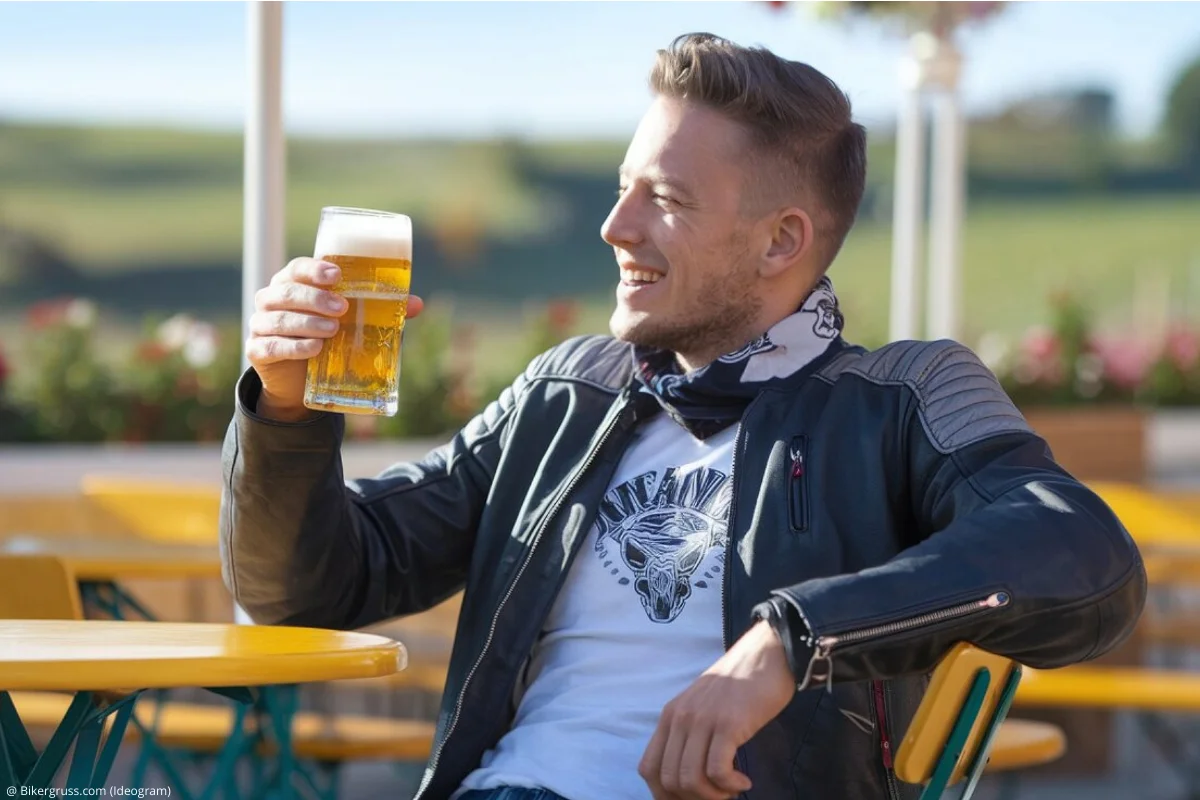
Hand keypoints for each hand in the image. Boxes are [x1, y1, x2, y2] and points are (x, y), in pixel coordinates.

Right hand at [246, 257, 424, 420]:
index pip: (296, 268)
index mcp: (293, 283)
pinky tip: (313, 350)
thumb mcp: (352, 322)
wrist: (300, 379)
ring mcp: (261, 325)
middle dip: (314, 298)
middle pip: (286, 291)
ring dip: (306, 323)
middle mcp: (272, 300)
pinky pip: (270, 346)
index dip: (313, 269)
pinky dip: (292, 347)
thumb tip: (417, 304)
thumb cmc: (328, 337)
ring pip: (277, 318)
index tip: (336, 275)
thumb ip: (380, 310)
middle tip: (342, 308)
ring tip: (331, 331)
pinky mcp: (257, 351)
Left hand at [639, 620, 795, 799]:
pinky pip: (717, 771)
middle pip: (669, 780)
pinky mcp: (728, 724)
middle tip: (718, 794)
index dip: (665, 794)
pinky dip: (730, 785)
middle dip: (693, 798)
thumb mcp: (702, 706)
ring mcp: (702, 720)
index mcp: (670, 715)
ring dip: (713, 795)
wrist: (767, 654)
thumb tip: (687, 779)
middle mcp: (680, 718)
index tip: (691, 798)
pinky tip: (745, 781)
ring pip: (690, 779)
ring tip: (731, 789)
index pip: (648, 768)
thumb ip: (689, 734)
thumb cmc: (739, 686)